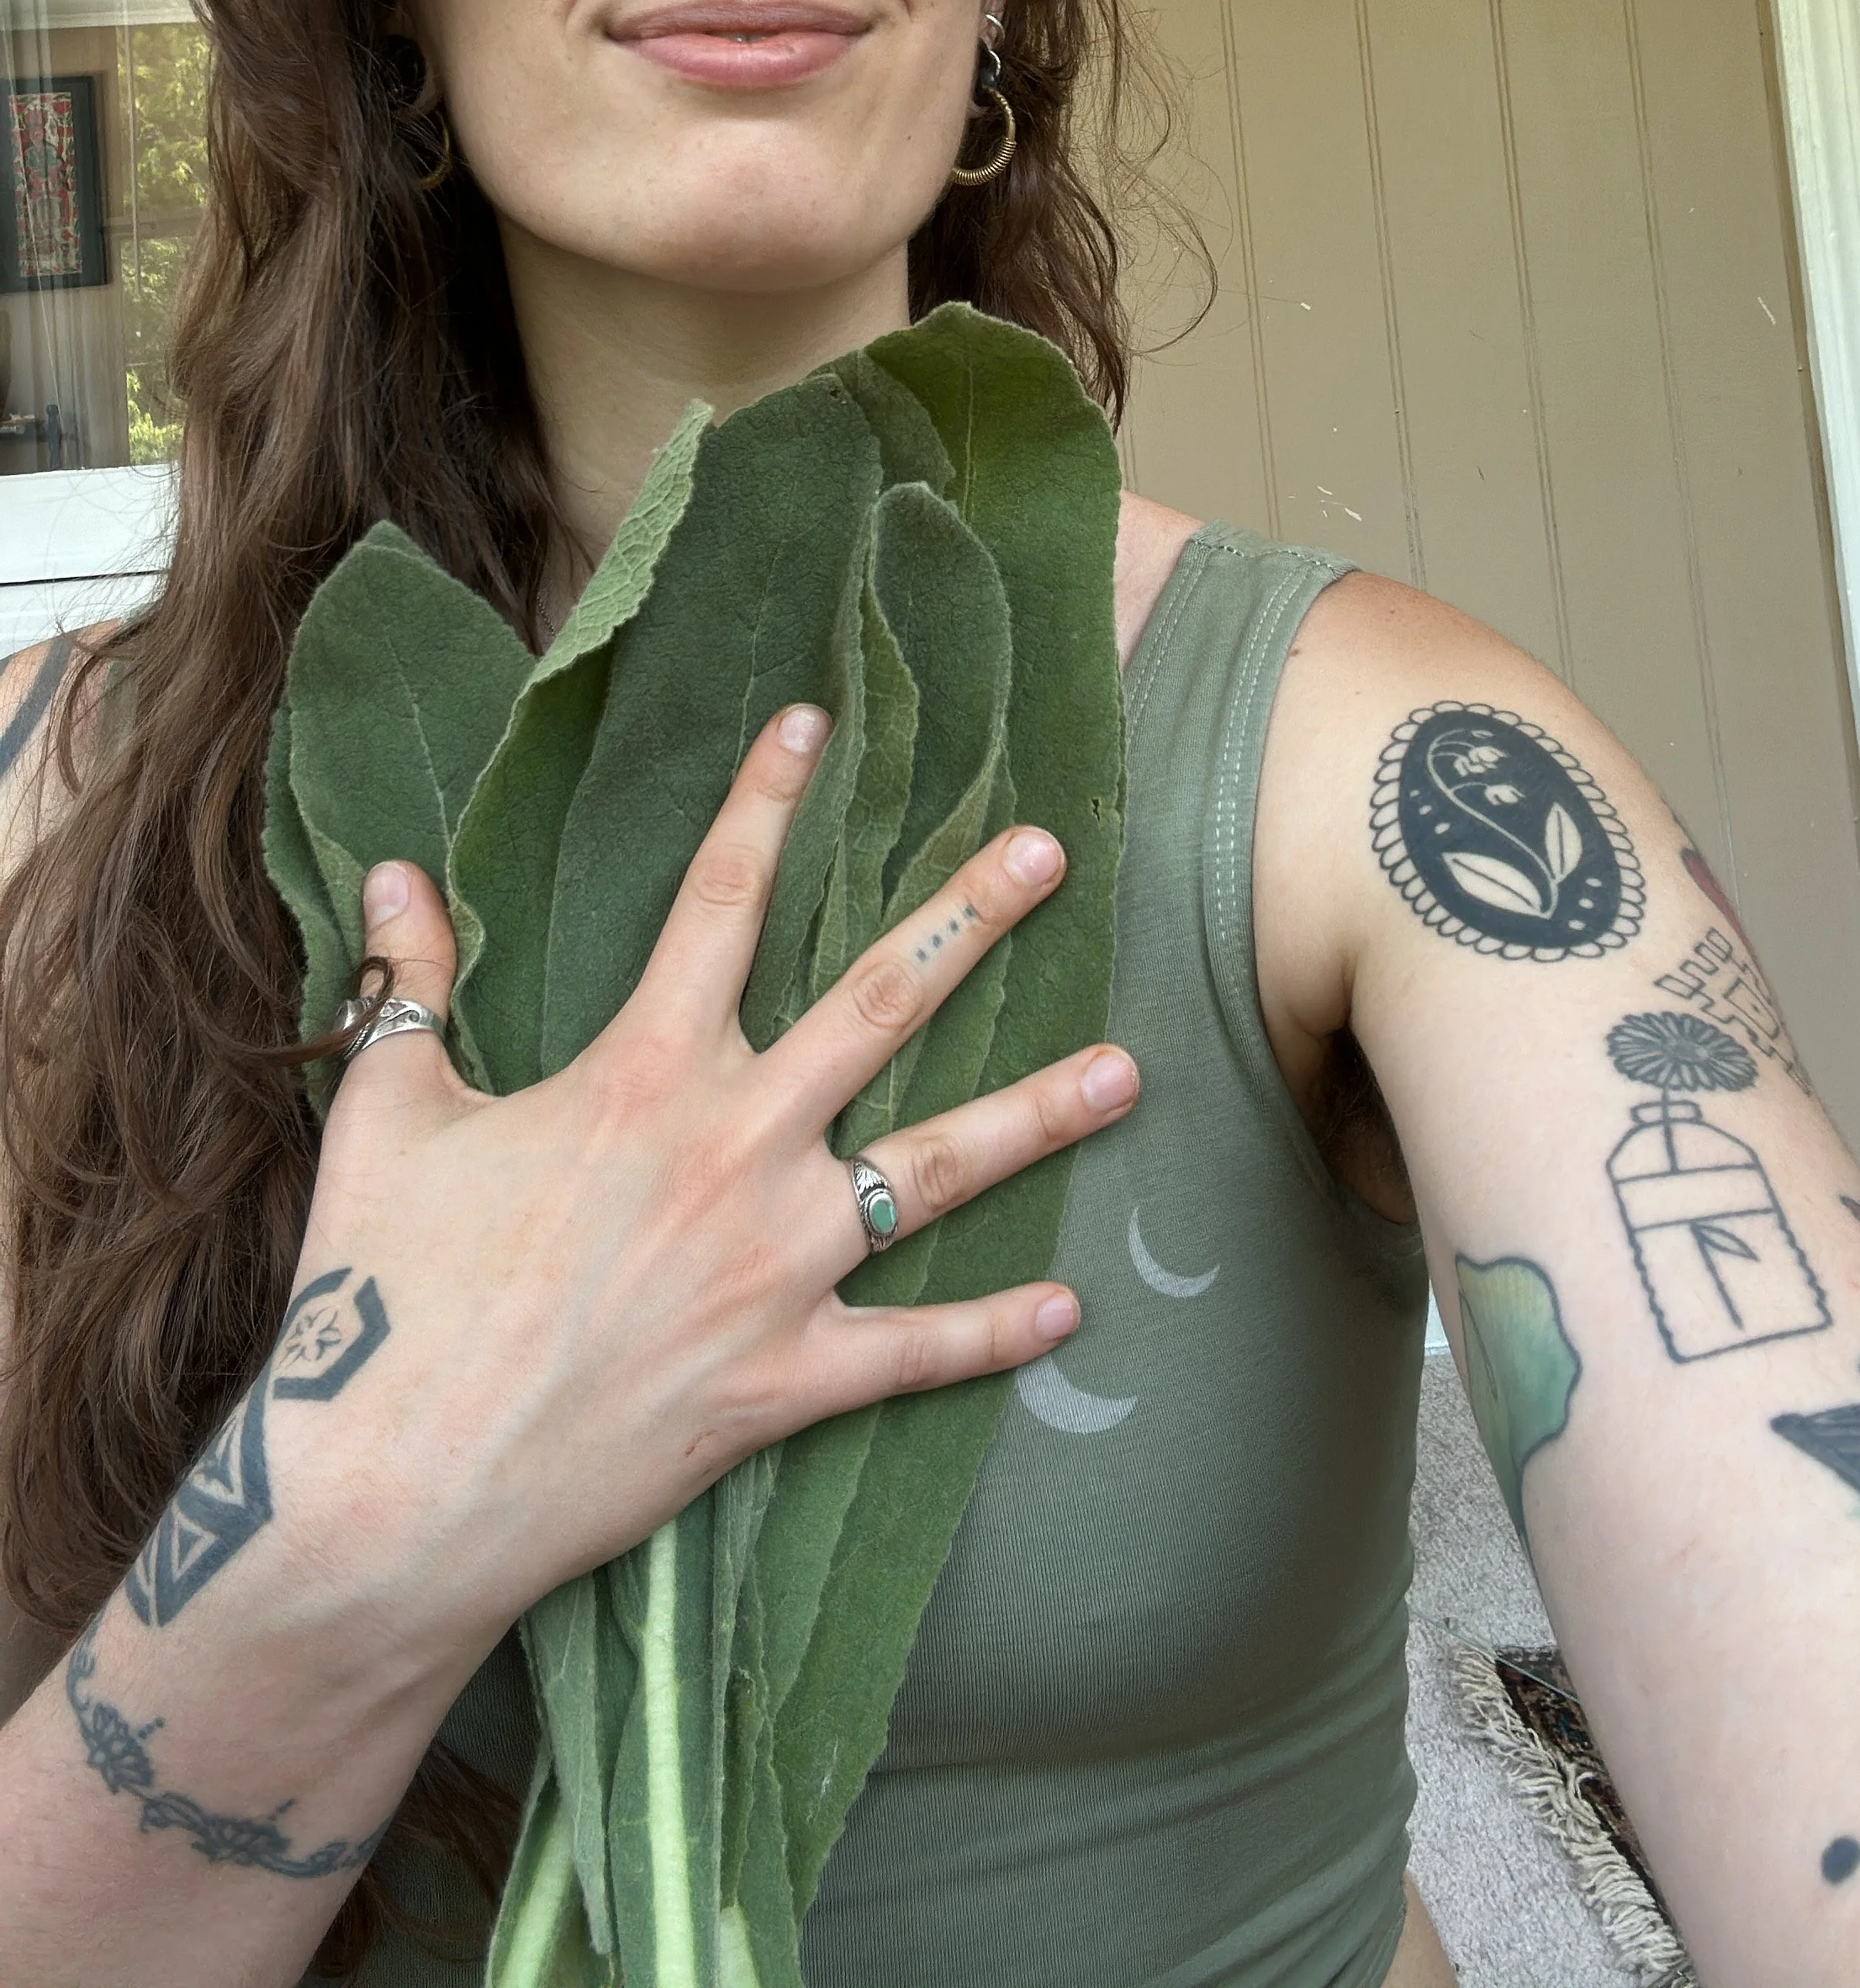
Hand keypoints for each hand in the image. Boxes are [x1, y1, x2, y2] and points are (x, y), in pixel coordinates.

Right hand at [277, 704, 1137, 1672]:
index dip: (765, 801)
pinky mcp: (783, 1382)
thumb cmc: (380, 1292)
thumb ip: (409, 984)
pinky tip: (1069, 1310)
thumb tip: (394, 871)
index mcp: (638, 1073)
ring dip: (1038, 1116)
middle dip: (970, 917)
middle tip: (1050, 853)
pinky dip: (995, 1336)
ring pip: (937, 1171)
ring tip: (1127, 1072)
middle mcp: (732, 1150)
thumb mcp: (386, 1112)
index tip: (813, 721)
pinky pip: (914, 1353)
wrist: (393, 1490)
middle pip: (877, 1004)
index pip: (718, 902)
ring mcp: (772, 1269)